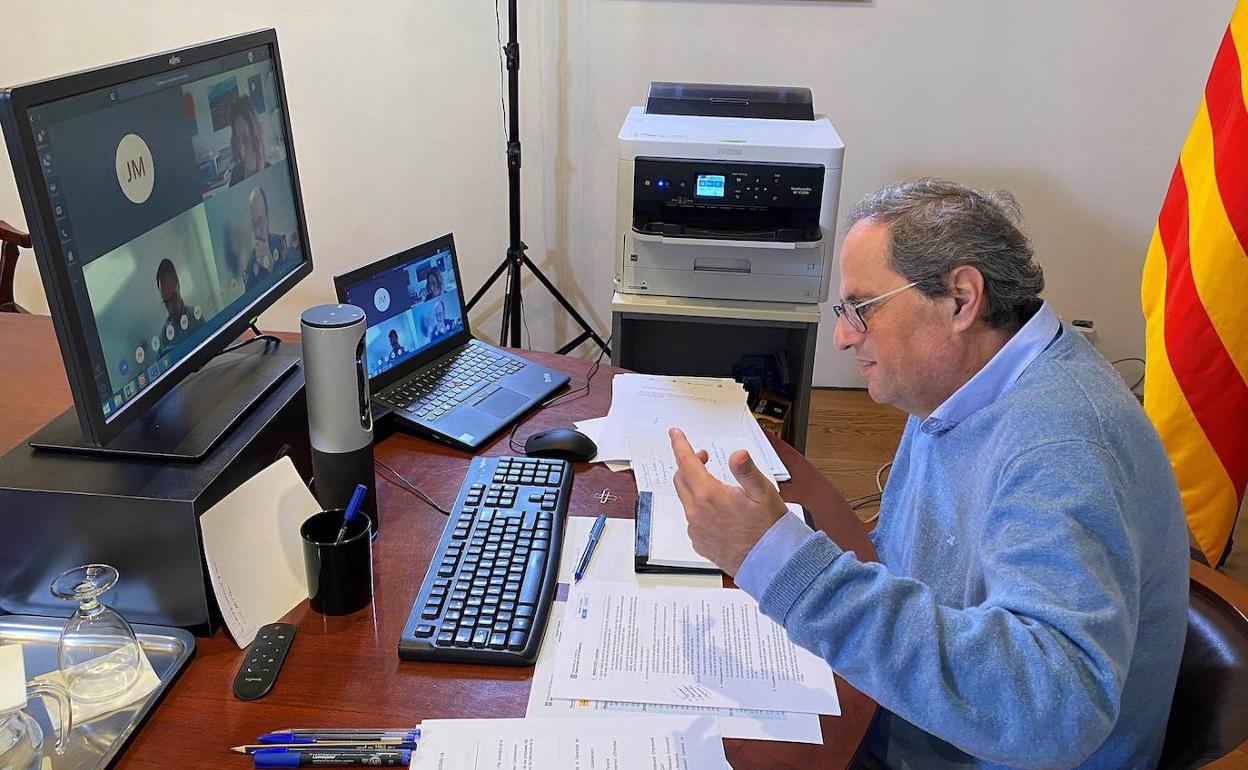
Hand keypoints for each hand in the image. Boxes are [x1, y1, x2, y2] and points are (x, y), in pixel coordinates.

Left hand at [669, 427, 786, 575]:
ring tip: (717, 487)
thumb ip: (747, 471)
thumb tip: (737, 454)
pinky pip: (693, 519)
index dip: (680, 445)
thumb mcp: (763, 493)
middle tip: (704, 457)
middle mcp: (696, 512)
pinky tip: (719, 512)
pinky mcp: (698, 542)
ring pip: (686, 500)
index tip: (675, 433)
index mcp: (709, 495)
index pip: (687, 462)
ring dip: (695, 487)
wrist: (769, 563)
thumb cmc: (768, 528)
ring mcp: (695, 529)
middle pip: (681, 480)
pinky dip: (700, 508)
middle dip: (689, 464)